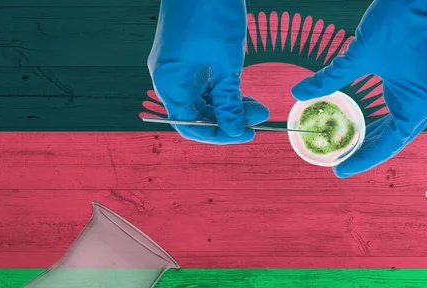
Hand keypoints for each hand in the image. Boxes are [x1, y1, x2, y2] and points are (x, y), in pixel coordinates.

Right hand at [148, 0, 269, 143]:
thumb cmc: (211, 13)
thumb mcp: (226, 64)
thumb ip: (228, 101)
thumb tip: (234, 132)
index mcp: (170, 84)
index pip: (190, 126)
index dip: (218, 135)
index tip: (245, 134)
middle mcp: (168, 79)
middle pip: (196, 115)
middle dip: (228, 120)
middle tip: (258, 118)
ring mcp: (176, 67)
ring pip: (202, 101)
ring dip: (228, 106)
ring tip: (257, 106)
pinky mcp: (186, 58)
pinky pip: (202, 85)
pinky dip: (223, 91)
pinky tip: (243, 93)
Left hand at [291, 0, 426, 176]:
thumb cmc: (396, 22)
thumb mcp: (357, 54)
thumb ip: (329, 78)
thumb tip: (299, 92)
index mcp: (416, 104)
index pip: (388, 145)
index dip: (362, 160)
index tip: (340, 170)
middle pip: (395, 140)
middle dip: (367, 151)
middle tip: (341, 163)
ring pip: (399, 127)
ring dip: (376, 137)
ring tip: (350, 149)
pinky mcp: (425, 83)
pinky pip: (403, 111)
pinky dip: (384, 121)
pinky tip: (366, 126)